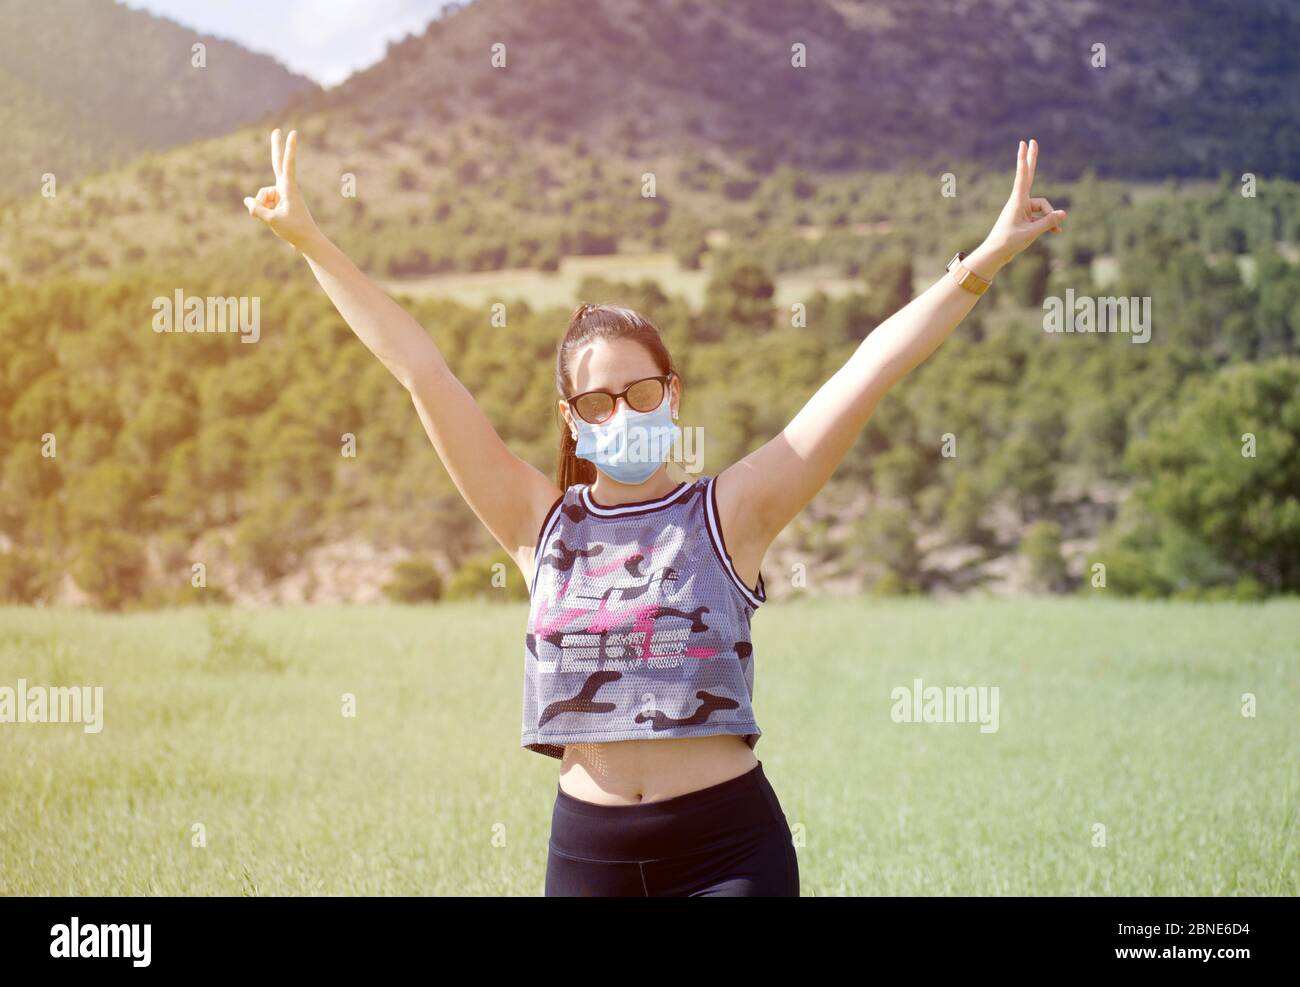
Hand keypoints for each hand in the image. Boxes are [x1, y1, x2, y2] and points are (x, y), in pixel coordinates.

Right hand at [244, 128, 318, 249]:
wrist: (307, 241)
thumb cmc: (294, 230)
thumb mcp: (272, 220)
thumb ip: (257, 209)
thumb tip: (247, 201)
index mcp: (289, 188)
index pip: (287, 164)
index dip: (288, 148)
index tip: (292, 133)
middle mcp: (285, 188)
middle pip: (277, 163)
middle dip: (276, 147)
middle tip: (276, 130)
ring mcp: (282, 194)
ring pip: (262, 196)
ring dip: (262, 208)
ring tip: (275, 219)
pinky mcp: (279, 202)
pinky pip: (263, 203)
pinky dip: (263, 212)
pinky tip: (273, 220)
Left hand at [978, 138, 1066, 272]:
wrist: (995, 255)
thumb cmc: (1009, 243)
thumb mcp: (1032, 233)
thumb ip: (1048, 222)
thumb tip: (1063, 213)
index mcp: (1018, 201)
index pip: (1023, 175)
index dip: (1025, 159)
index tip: (1025, 143)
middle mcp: (1020, 201)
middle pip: (1029, 176)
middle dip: (1032, 160)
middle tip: (1032, 140)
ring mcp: (1022, 209)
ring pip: (1043, 208)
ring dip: (1050, 219)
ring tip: (1057, 231)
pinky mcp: (1025, 217)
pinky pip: (1041, 217)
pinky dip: (1048, 224)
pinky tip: (1056, 232)